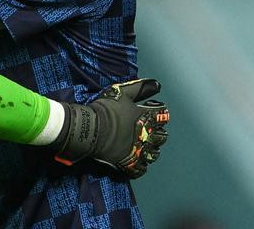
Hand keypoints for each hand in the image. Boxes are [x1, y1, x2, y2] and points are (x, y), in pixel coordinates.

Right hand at [54, 79, 168, 178]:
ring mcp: (139, 151)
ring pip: (153, 154)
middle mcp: (147, 136)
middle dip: (157, 133)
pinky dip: (140, 166)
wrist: (90, 129)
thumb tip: (157, 84)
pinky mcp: (129, 163)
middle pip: (162, 137)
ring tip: (144, 146)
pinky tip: (136, 161)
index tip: (153, 111)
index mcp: (147, 118)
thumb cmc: (106, 110)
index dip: (159, 112)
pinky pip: (140, 169)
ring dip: (150, 150)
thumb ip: (141, 88)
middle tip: (148, 130)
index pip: (163, 115)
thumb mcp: (123, 92)